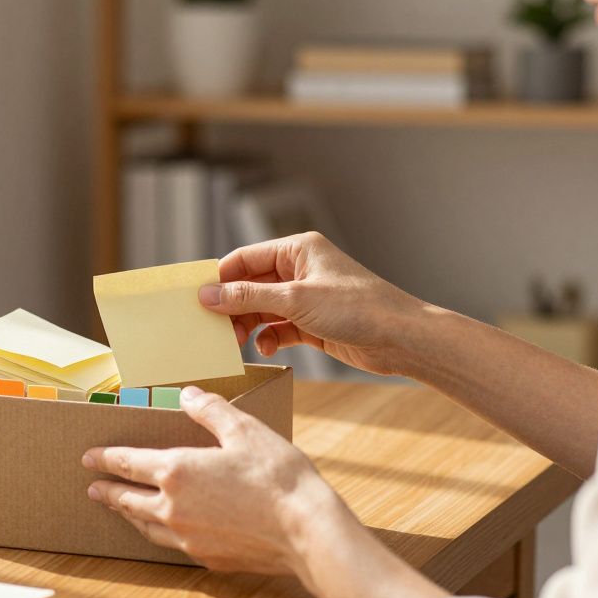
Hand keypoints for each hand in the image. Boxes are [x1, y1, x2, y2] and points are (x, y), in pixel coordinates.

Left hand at [83, 386, 354, 577]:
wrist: (306, 531)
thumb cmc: (278, 477)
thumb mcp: (244, 430)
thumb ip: (210, 410)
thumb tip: (187, 394)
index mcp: (176, 471)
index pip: (127, 463)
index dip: (105, 459)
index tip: (87, 458)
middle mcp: (173, 508)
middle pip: (128, 499)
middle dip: (108, 491)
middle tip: (93, 488)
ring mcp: (187, 537)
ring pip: (145, 526)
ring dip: (129, 515)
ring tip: (121, 509)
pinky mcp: (207, 558)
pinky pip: (171, 544)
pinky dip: (158, 532)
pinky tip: (165, 529)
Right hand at [199, 231, 429, 375]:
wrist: (401, 338)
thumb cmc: (357, 308)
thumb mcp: (295, 299)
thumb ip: (248, 296)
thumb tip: (208, 295)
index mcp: (297, 249)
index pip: (245, 258)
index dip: (220, 278)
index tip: (197, 300)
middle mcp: (299, 270)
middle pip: (250, 285)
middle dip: (232, 306)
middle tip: (215, 328)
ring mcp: (306, 297)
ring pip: (261, 308)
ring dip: (248, 324)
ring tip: (237, 341)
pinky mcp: (312, 323)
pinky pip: (278, 327)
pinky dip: (268, 337)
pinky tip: (267, 348)